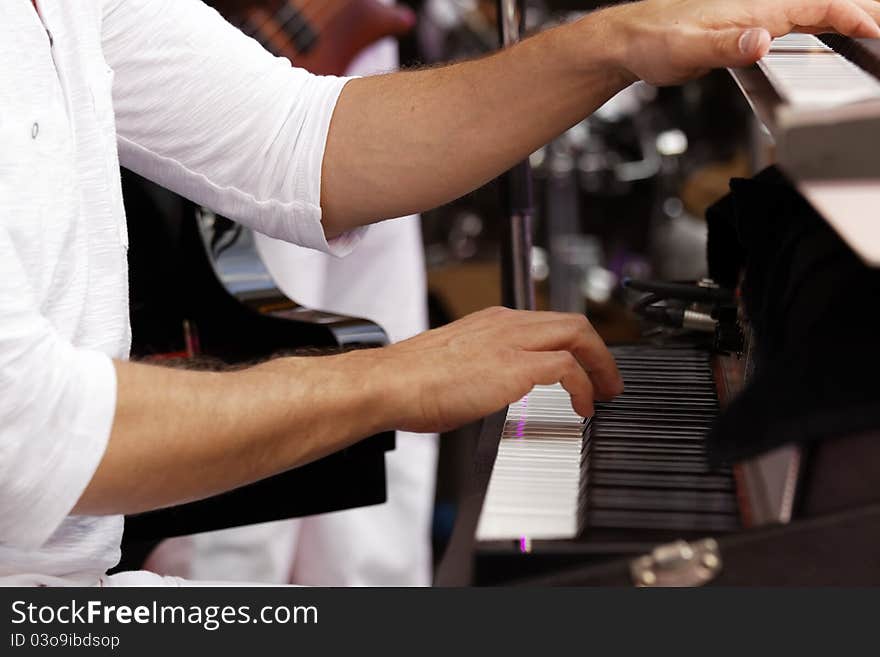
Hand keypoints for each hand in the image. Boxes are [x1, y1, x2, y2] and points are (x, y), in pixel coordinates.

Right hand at [344, 306, 623, 432]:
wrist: (389, 383)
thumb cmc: (409, 380)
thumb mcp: (453, 364)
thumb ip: (481, 370)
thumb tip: (492, 393)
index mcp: (491, 322)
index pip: (547, 323)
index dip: (574, 344)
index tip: (582, 366)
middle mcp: (505, 324)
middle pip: (572, 323)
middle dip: (598, 351)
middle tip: (607, 379)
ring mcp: (511, 342)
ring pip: (577, 336)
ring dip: (599, 367)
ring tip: (604, 394)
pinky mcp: (514, 367)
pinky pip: (567, 369)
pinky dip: (582, 387)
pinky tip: (582, 408)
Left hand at [596, 0, 879, 85]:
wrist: (630, 39)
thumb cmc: (654, 41)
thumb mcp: (687, 49)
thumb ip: (727, 46)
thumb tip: (762, 40)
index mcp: (756, 6)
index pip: (818, 7)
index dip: (853, 17)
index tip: (877, 32)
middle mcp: (761, 5)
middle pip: (825, 2)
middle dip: (863, 10)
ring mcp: (757, 15)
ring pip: (816, 9)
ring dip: (849, 14)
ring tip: (874, 26)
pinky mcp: (748, 27)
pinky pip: (799, 21)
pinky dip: (825, 23)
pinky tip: (833, 30)